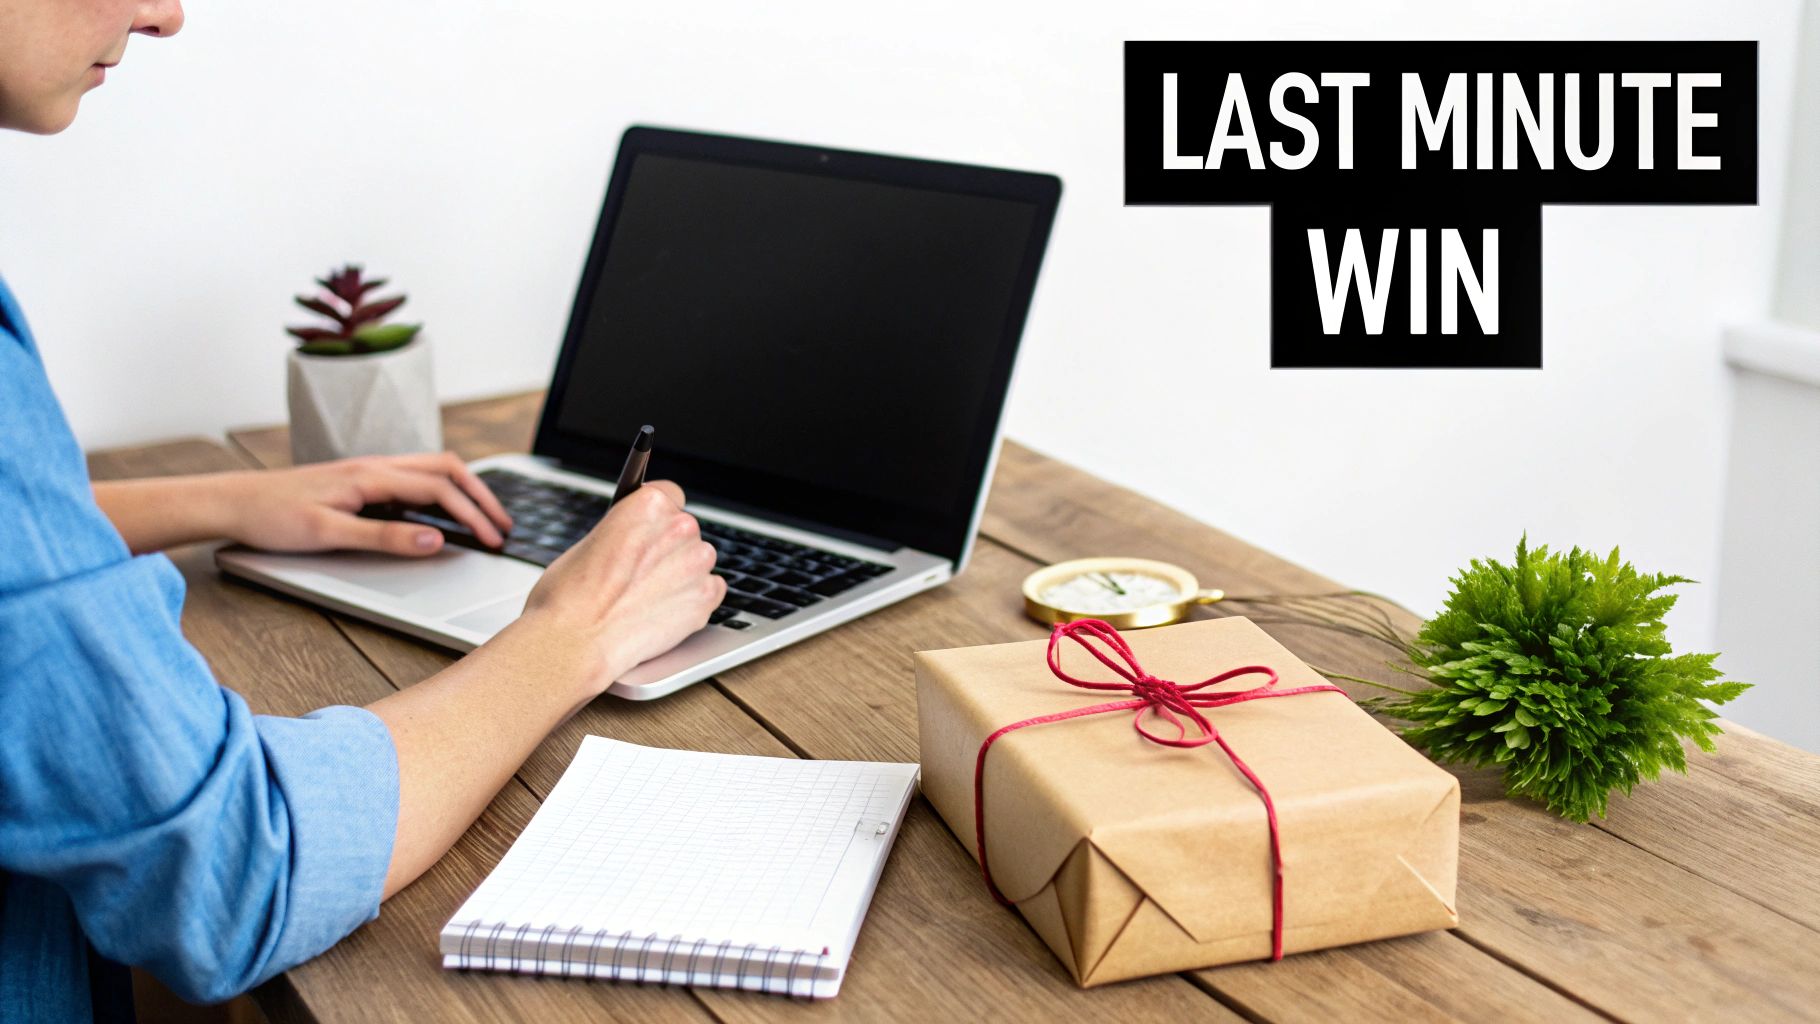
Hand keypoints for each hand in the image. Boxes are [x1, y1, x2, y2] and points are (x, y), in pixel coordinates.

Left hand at [221, 453, 513, 555]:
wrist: (232, 503)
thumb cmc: (271, 517)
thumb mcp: (328, 534)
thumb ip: (385, 538)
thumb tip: (436, 540)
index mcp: (372, 475)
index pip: (441, 489)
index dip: (473, 515)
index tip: (493, 540)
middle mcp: (375, 465)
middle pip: (447, 468)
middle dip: (481, 495)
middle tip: (503, 525)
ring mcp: (369, 470)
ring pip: (432, 468)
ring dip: (464, 489)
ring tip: (483, 516)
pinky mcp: (361, 480)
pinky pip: (414, 477)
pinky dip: (441, 490)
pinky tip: (442, 511)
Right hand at [514, 481, 724, 693]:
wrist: (576, 642)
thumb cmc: (570, 596)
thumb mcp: (589, 543)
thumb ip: (623, 533)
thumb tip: (633, 539)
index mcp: (648, 504)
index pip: (670, 496)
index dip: (657, 518)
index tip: (652, 530)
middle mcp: (679, 527)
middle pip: (685, 531)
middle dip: (668, 549)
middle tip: (641, 575)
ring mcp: (697, 563)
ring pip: (698, 561)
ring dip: (682, 574)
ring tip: (648, 597)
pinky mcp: (706, 597)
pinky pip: (712, 590)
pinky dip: (694, 600)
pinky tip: (665, 610)